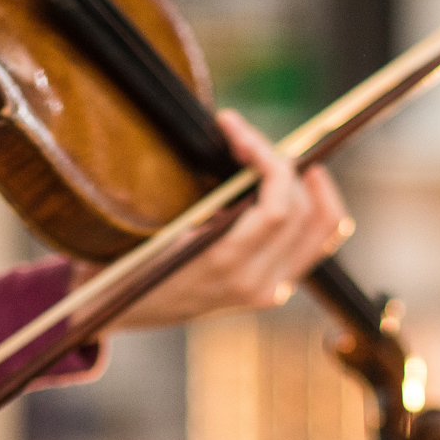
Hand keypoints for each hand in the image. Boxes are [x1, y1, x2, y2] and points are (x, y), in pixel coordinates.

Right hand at [85, 110, 352, 329]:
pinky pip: (315, 245)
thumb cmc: (124, 260)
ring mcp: (267, 290)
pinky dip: (316, 209)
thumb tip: (239, 143)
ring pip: (322, 227)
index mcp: (222, 265)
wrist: (117, 311)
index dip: (266, 156)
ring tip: (279, 156)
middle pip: (303, 210)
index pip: (277, 206)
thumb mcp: (147, 225)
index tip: (234, 127)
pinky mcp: (271, 290)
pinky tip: (303, 182)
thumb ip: (198, 197)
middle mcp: (254, 282)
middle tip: (246, 138)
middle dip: (282, 162)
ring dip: (308, 182)